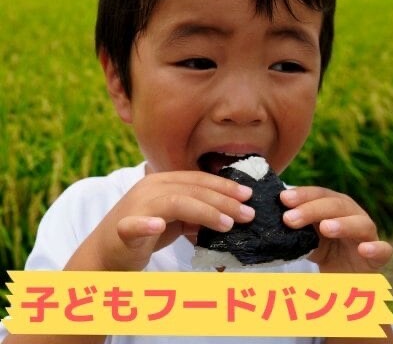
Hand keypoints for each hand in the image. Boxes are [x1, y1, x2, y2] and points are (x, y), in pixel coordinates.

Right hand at [90, 171, 253, 270]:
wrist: (105, 252)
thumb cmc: (143, 234)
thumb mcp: (175, 220)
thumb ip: (195, 214)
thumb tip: (228, 217)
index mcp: (163, 182)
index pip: (198, 179)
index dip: (224, 186)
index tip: (247, 195)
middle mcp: (150, 188)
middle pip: (192, 189)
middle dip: (223, 200)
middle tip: (247, 212)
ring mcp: (136, 206)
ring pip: (174, 202)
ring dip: (203, 211)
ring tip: (227, 224)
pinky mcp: (123, 228)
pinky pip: (133, 224)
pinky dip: (146, 224)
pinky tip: (158, 226)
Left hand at [280, 187, 392, 272]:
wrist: (342, 274)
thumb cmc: (321, 247)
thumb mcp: (304, 236)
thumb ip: (293, 226)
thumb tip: (266, 218)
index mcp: (331, 204)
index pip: (317, 194)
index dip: (301, 195)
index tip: (283, 199)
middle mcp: (350, 213)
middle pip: (334, 205)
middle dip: (311, 209)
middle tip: (289, 219)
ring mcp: (365, 232)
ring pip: (358, 223)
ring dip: (342, 224)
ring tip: (325, 227)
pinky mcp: (377, 254)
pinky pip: (382, 249)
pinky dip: (375, 248)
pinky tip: (364, 249)